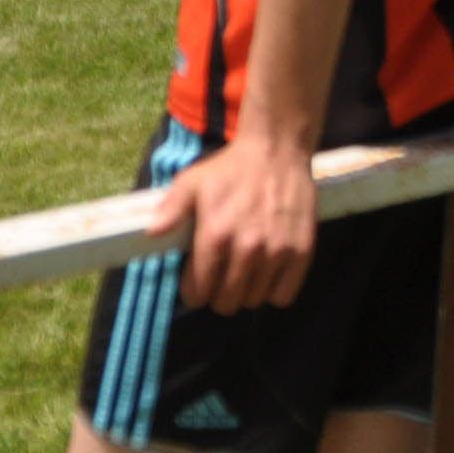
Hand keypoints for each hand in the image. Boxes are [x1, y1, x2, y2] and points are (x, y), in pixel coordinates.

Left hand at [155, 124, 318, 311]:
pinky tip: (269, 272)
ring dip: (246, 291)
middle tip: (222, 277)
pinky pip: (283, 296)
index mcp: (215, 235)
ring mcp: (276, 252)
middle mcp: (246, 249)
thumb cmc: (231, 169)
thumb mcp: (193, 182)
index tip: (198, 282)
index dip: (194, 291)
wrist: (278, 149)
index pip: (198, 292)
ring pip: (254, 301)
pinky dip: (274, 290)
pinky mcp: (301, 252)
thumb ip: (171, 209)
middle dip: (219, 294)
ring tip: (246, 270)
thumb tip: (152, 233)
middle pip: (226, 303)